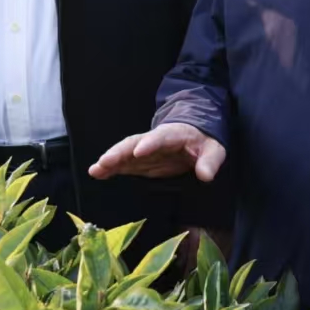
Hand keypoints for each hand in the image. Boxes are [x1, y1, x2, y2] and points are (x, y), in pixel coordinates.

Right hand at [89, 123, 227, 182]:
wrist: (194, 135)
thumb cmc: (203, 142)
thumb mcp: (214, 149)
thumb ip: (210, 161)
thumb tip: (205, 175)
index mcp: (173, 134)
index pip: (160, 138)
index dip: (150, 144)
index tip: (139, 151)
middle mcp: (154, 140)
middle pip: (134, 143)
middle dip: (120, 152)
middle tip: (105, 162)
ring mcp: (145, 150)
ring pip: (124, 152)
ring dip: (110, 160)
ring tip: (95, 170)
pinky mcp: (140, 160)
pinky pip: (123, 163)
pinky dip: (110, 168)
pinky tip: (97, 174)